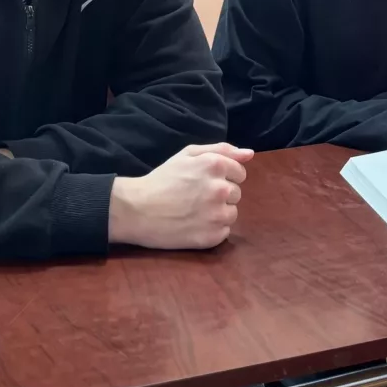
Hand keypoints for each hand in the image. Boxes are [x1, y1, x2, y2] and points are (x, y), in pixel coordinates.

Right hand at [108, 143, 253, 249]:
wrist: (136, 210)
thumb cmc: (162, 179)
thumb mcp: (188, 155)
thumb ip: (222, 150)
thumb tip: (250, 154)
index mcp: (215, 165)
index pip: (240, 173)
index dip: (224, 176)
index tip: (205, 182)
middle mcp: (220, 189)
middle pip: (236, 193)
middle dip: (221, 194)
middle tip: (196, 197)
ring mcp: (217, 215)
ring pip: (232, 213)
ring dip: (219, 213)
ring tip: (195, 211)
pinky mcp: (211, 237)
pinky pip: (224, 232)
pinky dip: (213, 229)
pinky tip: (194, 224)